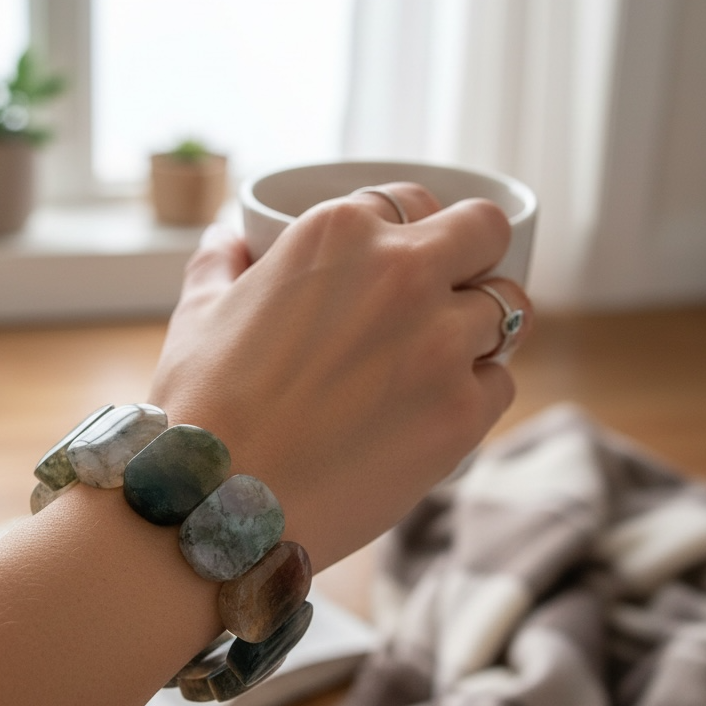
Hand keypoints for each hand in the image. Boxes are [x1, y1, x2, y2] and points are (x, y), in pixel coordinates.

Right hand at [149, 182, 532, 569]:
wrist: (216, 505)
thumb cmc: (200, 408)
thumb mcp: (198, 313)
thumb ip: (221, 260)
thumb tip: (228, 235)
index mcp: (339, 233)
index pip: (413, 200)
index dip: (409, 230)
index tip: (400, 260)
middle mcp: (403, 272)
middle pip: (484, 232)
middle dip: (471, 256)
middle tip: (444, 293)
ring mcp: (441, 343)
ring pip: (508, 308)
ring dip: (479, 327)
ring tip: (438, 360)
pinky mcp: (462, 414)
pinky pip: (500, 383)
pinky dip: (474, 393)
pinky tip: (430, 412)